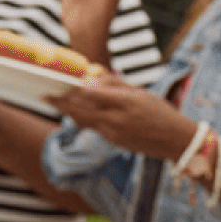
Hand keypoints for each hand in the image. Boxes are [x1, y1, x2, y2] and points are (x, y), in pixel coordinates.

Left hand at [49, 76, 197, 160]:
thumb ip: (114, 84)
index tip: (56, 82)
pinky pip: (94, 128)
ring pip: (83, 120)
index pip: (90, 93)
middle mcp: (116, 119)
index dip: (71, 89)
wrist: (177, 142)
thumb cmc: (161, 113)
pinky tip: (75, 113)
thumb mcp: (140, 92)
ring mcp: (114, 133)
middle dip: (60, 102)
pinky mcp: (115, 142)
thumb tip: (91, 79)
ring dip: (67, 111)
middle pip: (80, 110)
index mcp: (124, 102)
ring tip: (54, 102)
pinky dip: (82, 119)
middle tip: (43, 95)